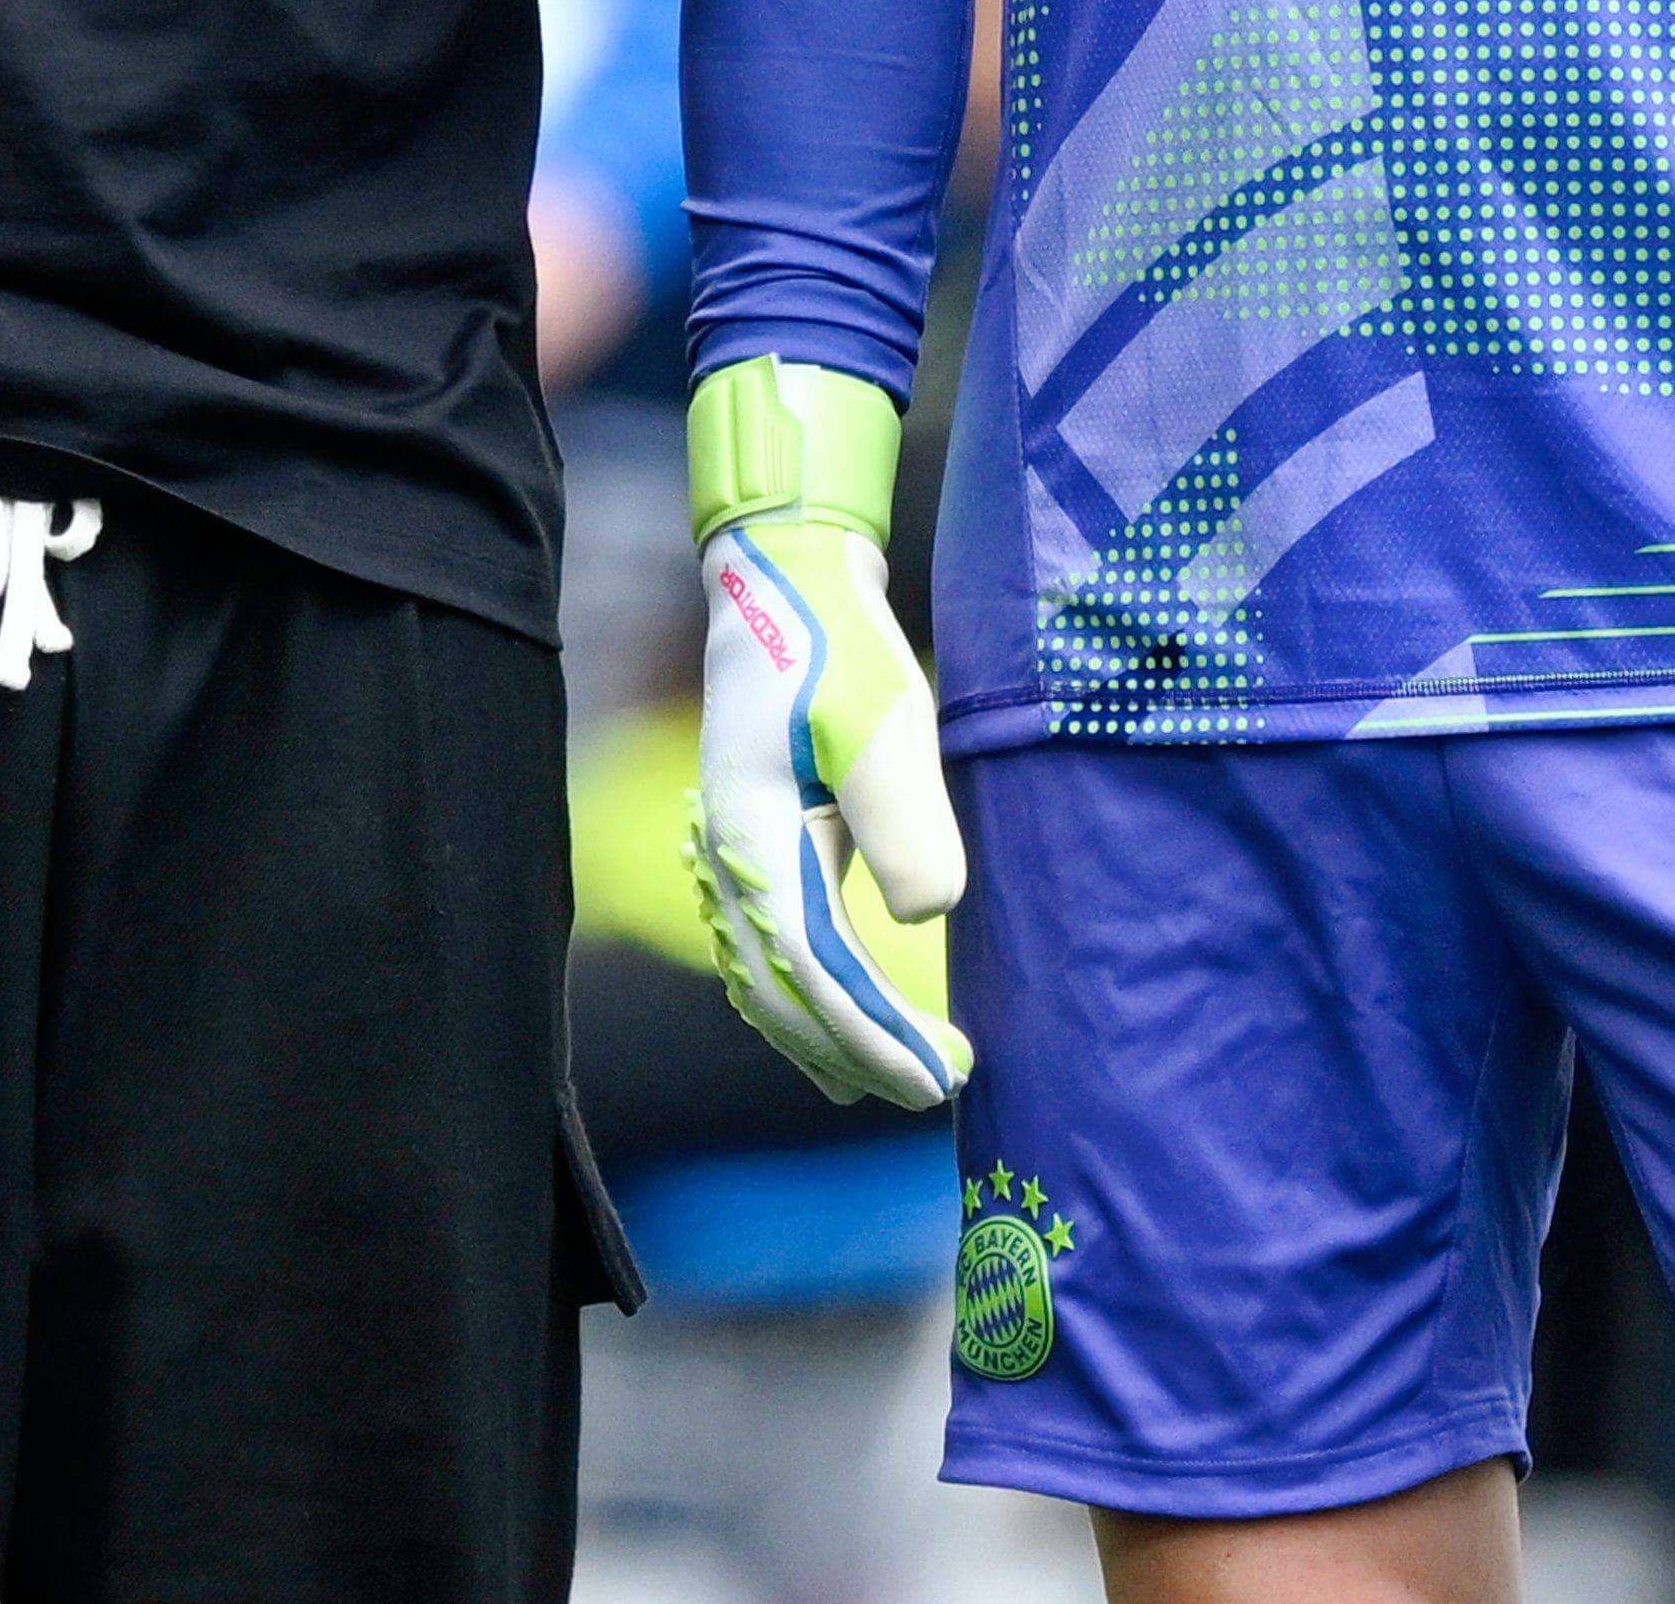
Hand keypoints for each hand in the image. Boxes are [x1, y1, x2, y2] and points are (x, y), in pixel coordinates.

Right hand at [688, 357, 969, 1110]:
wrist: (782, 584)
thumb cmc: (837, 647)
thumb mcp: (881, 717)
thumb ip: (901, 815)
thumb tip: (924, 913)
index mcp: (753, 837)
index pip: (815, 968)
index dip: (878, 1033)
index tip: (944, 1075)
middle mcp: (730, 861)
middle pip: (784, 991)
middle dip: (858, 1051)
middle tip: (941, 1090)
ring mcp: (733, 856)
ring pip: (769, 981)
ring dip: (829, 1039)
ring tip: (894, 1084)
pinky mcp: (754, 845)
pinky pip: (772, 951)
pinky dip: (806, 1003)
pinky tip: (841, 1026)